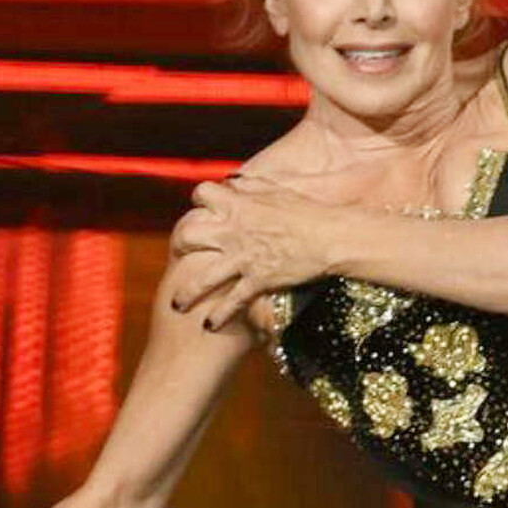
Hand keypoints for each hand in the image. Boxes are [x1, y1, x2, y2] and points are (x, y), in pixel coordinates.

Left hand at [168, 175, 336, 329]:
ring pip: (202, 278)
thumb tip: (234, 181)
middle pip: (189, 235)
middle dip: (181, 244)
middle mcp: (233, 231)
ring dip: (187, 293)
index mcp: (238, 205)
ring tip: (177, 304)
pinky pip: (231, 302)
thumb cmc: (309, 211)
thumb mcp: (277, 189)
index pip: (202, 194)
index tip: (201, 208)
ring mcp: (242, 259)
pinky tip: (209, 326)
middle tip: (180, 253)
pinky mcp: (256, 281)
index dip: (199, 201)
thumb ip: (251, 186)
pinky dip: (219, 316)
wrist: (330, 236)